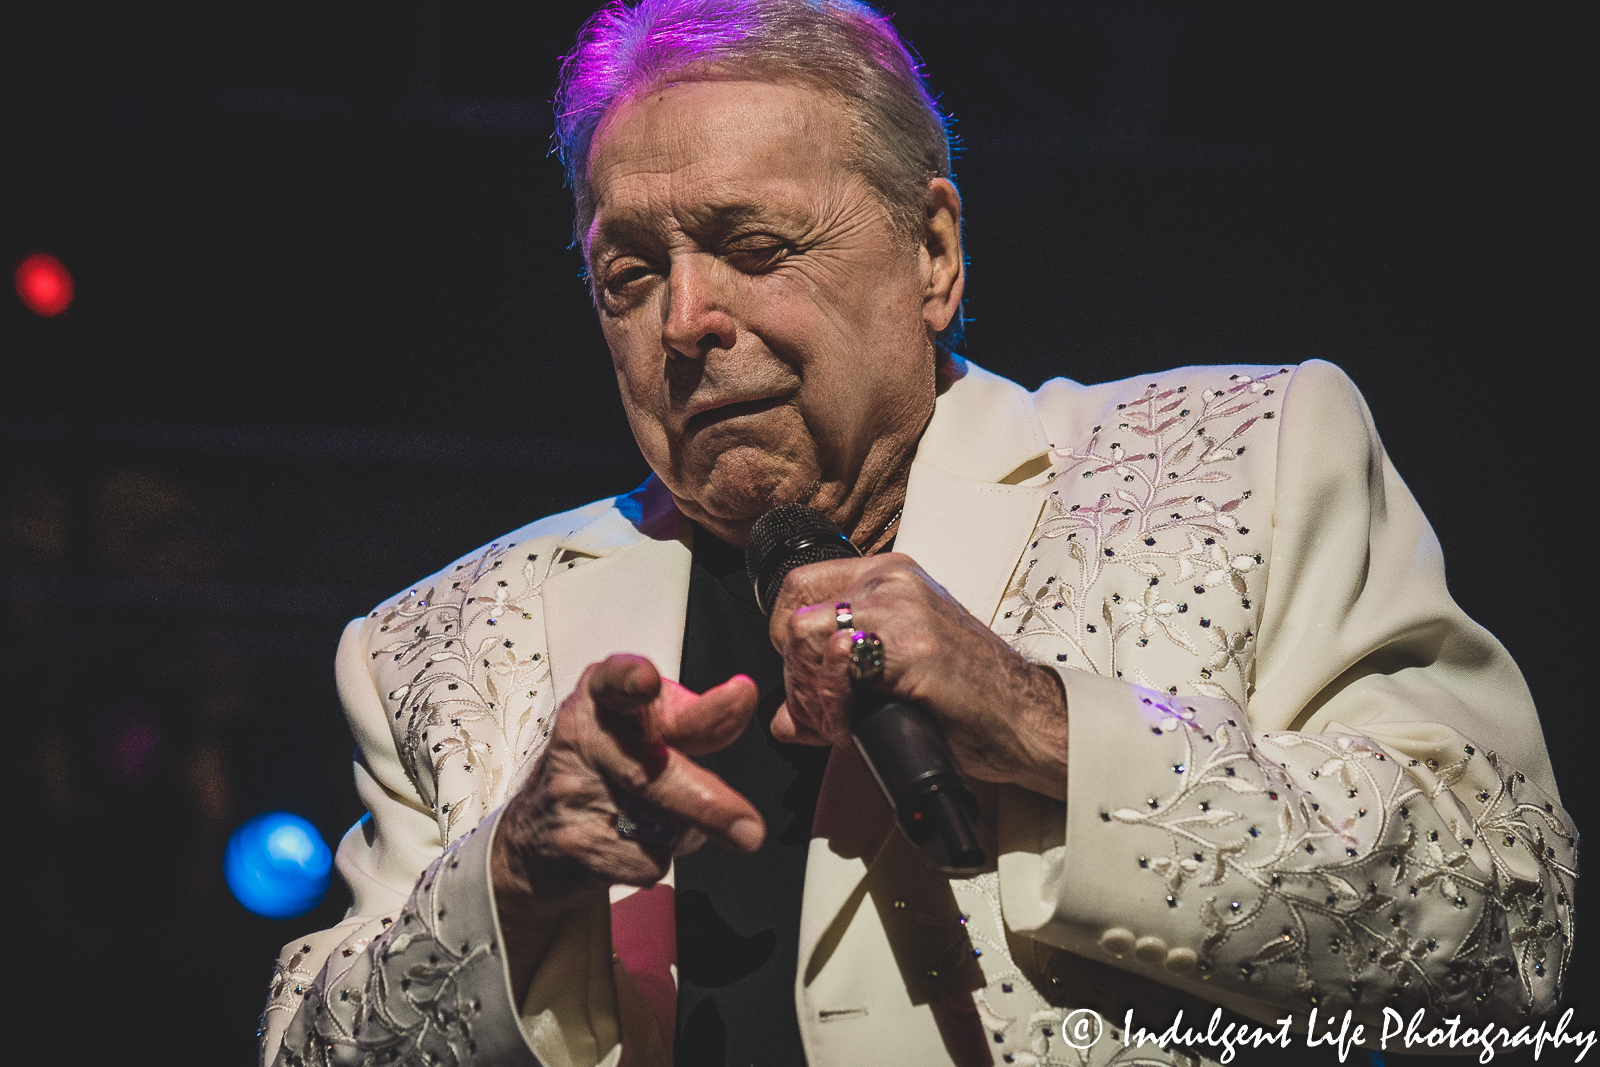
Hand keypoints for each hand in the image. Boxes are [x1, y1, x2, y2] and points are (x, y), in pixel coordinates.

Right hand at [491, 655, 762, 998]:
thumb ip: (698, 717)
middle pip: (650, 773)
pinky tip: (629, 842)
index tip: (647, 681)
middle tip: (749, 830)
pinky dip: (656, 857)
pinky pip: (648, 860)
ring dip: (682, 831)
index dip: (629, 679)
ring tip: (654, 816)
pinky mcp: (574, 845)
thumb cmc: (611, 760)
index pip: (612, 681)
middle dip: (705, 804)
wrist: (539, 831)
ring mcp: (572, 794)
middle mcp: (580, 738)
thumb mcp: (650, 725)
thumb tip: (743, 698)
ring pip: (659, 826)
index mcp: (601, 696)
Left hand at [769, 553, 1069, 799]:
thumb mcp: (895, 671)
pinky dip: (832, 709)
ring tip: (837, 722)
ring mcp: (901, 609)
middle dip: (793, 672)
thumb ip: (834, 683)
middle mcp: (892, 581)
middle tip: (817, 709)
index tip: (805, 673)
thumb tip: (781, 720)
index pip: (798, 584)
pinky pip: (834, 671)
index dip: (786, 636)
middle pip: (793, 612)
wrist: (1024, 719)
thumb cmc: (970, 695)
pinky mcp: (909, 646)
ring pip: (803, 638)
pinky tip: (853, 728)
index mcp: (889, 576)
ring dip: (810, 693)